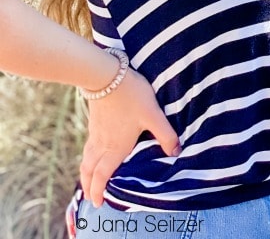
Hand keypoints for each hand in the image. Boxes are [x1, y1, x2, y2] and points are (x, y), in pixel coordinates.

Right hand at [79, 67, 179, 207]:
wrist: (106, 75)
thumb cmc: (130, 95)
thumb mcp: (152, 114)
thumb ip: (165, 134)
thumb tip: (176, 152)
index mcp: (115, 147)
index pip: (102, 175)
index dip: (98, 190)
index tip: (97, 203)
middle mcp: (102, 143)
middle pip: (90, 170)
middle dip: (89, 186)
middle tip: (90, 197)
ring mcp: (96, 132)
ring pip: (87, 157)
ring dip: (86, 172)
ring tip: (87, 178)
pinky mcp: (94, 120)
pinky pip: (88, 145)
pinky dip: (87, 155)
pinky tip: (92, 150)